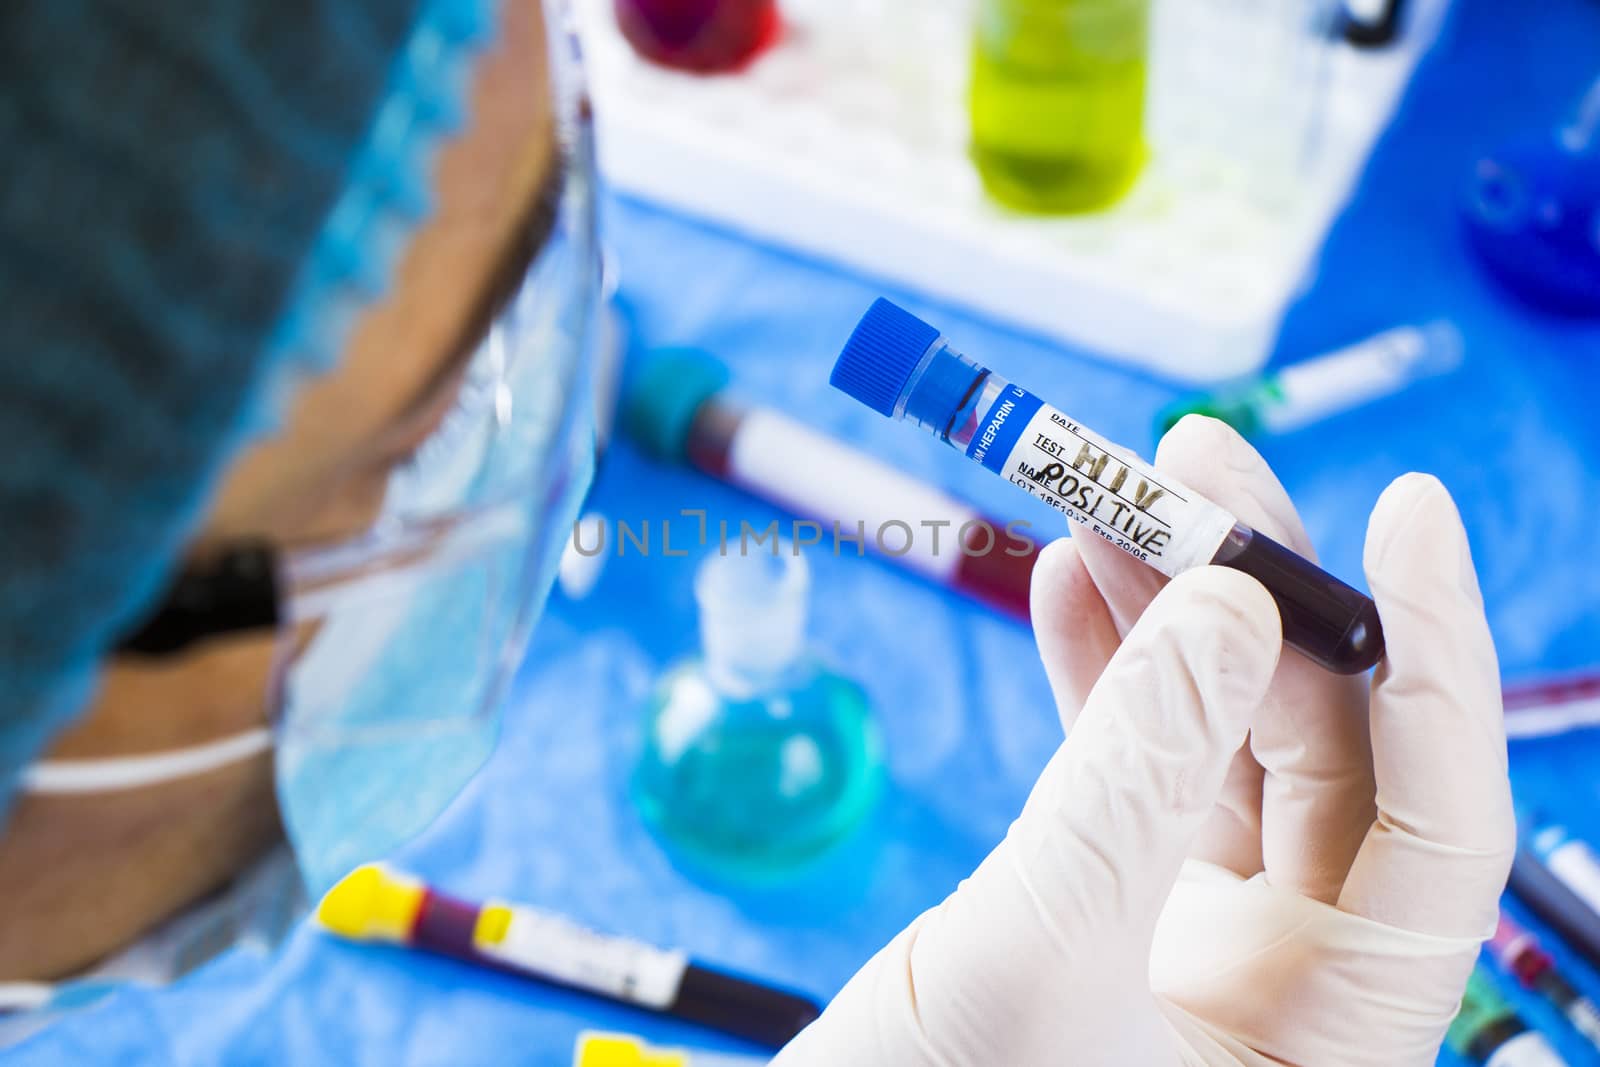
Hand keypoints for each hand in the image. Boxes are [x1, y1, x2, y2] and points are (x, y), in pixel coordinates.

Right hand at [774, 415, 1514, 1066]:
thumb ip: (1136, 774)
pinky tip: (1067, 586)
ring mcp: (1205, 937)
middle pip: (1321, 747)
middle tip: (1187, 471)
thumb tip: (1223, 606)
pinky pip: (1132, 766)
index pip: (1441, 817)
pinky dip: (1097, 674)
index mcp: (1337, 1027)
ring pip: (1220, 739)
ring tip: (1108, 502)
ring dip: (1165, 614)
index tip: (1400, 515)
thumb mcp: (1045, 946)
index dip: (1436, 657)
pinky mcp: (1116, 906)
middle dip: (1255, 595)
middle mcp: (1293, 976)